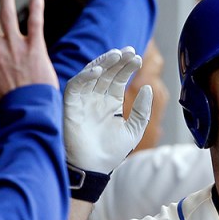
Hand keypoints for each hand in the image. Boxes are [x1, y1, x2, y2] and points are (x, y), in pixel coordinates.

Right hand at [65, 47, 151, 174]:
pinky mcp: (70, 105)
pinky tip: (98, 72)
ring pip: (90, 74)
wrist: (93, 168)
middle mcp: (95, 98)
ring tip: (116, 55)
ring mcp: (83, 100)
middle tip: (129, 51)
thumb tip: (148, 88)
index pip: (118, 79)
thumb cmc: (111, 152)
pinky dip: (84, 76)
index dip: (126, 67)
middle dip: (117, 61)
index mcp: (110, 102)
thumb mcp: (134, 129)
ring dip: (102, 63)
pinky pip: (75, 86)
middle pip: (106, 73)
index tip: (137, 58)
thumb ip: (142, 110)